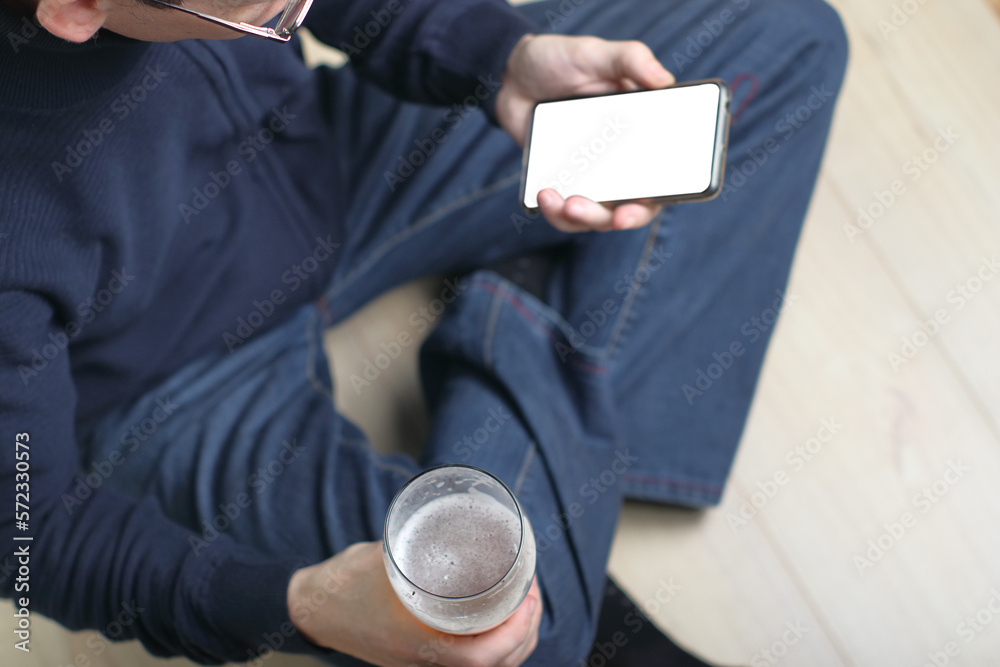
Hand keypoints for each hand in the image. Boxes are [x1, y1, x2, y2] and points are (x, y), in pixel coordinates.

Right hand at [287, 541, 542, 666]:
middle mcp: (423, 663)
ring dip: (514, 641)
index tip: (529, 597)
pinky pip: (469, 662)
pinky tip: (499, 621)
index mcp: (416, 644)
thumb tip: (461, 523)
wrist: (312, 609)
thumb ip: (422, 546)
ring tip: (525, 604)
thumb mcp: (387, 557)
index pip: (481, 658)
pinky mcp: (421, 660)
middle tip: (533, 593)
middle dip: (525, 633)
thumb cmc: (343, 583)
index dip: (515, 631)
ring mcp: (422, 666)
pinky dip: (494, 646)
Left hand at [496, 34, 674, 232]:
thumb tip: (664, 80)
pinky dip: (554, 211)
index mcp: (641, 135)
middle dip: (614, 219)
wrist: (514, 75)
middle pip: (630, 208)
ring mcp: (590, 176)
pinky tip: (544, 193)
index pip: (663, 178)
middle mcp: (621, 163)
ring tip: (555, 199)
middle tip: (591, 210)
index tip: (641, 204)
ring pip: (595, 216)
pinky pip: (563, 212)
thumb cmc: (562, 60)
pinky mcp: (562, 182)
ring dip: (579, 218)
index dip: (656, 198)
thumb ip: (632, 59)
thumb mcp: (597, 53)